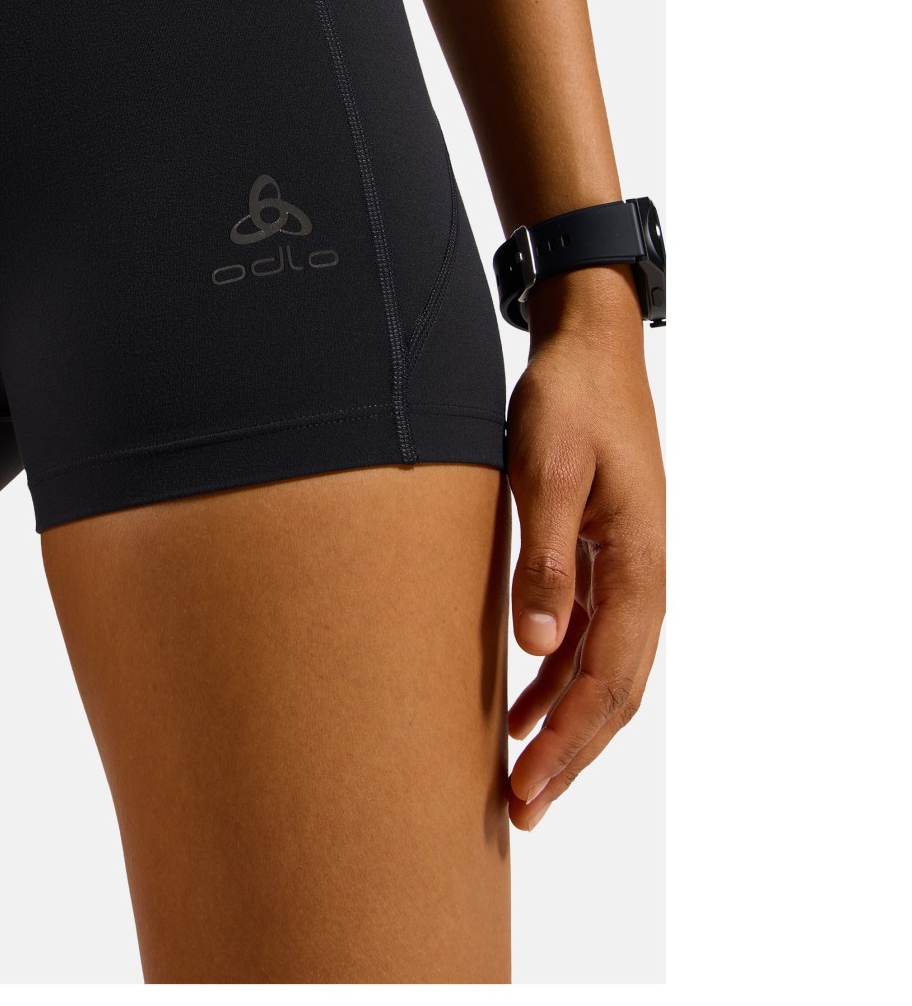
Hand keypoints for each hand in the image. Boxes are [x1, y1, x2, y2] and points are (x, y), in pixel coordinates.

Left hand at [503, 265, 665, 829]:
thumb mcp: (546, 472)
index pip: (607, 679)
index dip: (567, 742)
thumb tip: (538, 648)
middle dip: (568, 755)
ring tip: (519, 777)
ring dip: (564, 726)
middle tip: (520, 810)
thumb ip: (545, 558)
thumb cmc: (568, 401)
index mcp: (638, 565)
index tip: (526, 789)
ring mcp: (625, 569)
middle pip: (613, 691)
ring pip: (603, 672)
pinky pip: (589, 638)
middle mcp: (641, 578)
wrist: (588, 348)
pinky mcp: (601, 555)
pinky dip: (558, 680)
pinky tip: (521, 702)